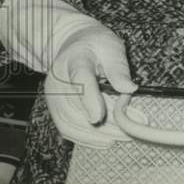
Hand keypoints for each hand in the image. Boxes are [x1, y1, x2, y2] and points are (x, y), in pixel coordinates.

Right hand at [43, 23, 137, 147]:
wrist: (74, 43)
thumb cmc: (96, 44)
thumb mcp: (112, 48)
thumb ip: (119, 69)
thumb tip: (130, 89)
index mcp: (75, 60)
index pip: (80, 80)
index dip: (88, 100)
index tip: (97, 118)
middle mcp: (58, 80)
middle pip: (75, 107)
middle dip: (102, 123)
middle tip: (128, 130)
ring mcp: (53, 96)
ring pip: (69, 122)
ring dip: (94, 134)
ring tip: (120, 137)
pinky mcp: (54, 107)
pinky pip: (66, 127)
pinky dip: (84, 137)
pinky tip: (103, 140)